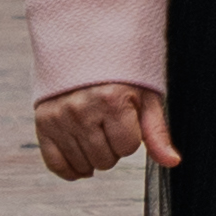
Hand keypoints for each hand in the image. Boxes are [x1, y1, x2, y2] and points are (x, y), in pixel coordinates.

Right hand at [33, 82, 173, 182]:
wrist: (83, 47)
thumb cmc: (120, 71)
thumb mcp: (144, 96)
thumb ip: (157, 132)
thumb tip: (172, 162)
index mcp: (111, 100)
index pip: (128, 147)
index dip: (131, 136)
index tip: (126, 118)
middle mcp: (82, 110)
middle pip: (105, 160)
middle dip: (112, 147)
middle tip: (109, 123)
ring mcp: (60, 118)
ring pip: (83, 165)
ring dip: (93, 156)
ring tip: (95, 130)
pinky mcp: (43, 123)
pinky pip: (55, 163)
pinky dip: (69, 168)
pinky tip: (80, 159)